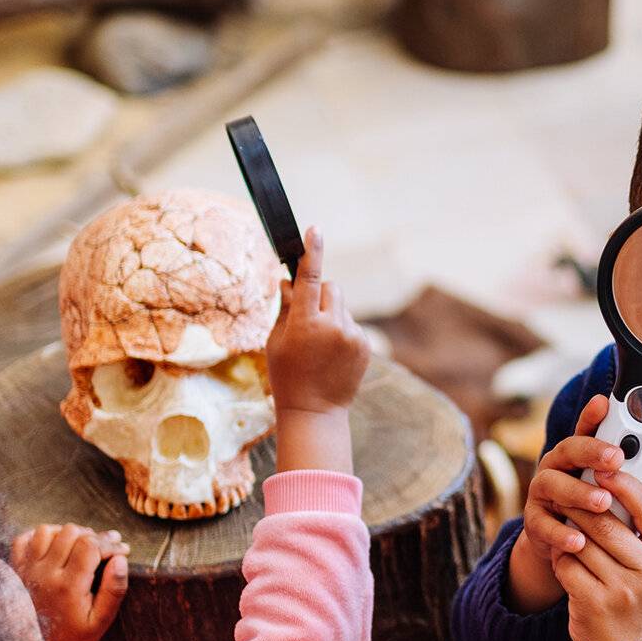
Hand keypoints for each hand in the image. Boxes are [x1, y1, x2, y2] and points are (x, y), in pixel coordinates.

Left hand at [11, 524, 129, 640]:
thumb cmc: (70, 639)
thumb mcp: (100, 622)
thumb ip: (114, 590)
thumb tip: (120, 559)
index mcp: (68, 586)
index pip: (92, 545)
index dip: (111, 543)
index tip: (122, 550)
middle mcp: (44, 573)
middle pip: (71, 533)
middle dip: (93, 536)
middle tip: (105, 547)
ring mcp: (26, 570)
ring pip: (47, 531)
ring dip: (67, 533)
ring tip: (81, 544)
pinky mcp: (14, 571)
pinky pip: (23, 539)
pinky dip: (39, 536)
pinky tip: (54, 545)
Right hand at [267, 229, 370, 474]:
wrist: (314, 411)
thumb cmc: (287, 374)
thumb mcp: (277, 340)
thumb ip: (286, 307)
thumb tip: (289, 280)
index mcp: (305, 324)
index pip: (310, 279)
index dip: (312, 252)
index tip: (315, 229)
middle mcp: (332, 326)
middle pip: (331, 287)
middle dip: (320, 294)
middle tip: (308, 317)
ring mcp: (352, 335)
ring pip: (342, 305)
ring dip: (331, 313)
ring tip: (320, 343)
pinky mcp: (364, 344)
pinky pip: (352, 323)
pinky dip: (342, 330)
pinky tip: (332, 354)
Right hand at [508, 395, 626, 613]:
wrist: (562, 542)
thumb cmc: (593, 508)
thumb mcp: (609, 488)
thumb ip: (623, 472)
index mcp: (574, 454)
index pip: (583, 429)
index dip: (592, 415)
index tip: (605, 404)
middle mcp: (554, 467)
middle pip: (567, 450)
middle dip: (592, 451)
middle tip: (616, 458)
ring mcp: (540, 493)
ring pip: (552, 485)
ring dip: (578, 492)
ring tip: (603, 502)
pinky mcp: (534, 522)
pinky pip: (542, 525)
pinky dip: (560, 533)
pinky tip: (579, 541)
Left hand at [553, 465, 641, 640]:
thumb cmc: (638, 598)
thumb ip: (640, 531)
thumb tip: (613, 483)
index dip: (624, 484)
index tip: (603, 469)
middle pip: (608, 523)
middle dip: (584, 504)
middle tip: (569, 493)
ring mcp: (622, 590)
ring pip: (583, 541)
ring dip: (569, 530)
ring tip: (566, 526)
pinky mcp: (593, 603)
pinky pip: (567, 564)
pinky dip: (561, 556)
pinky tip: (565, 557)